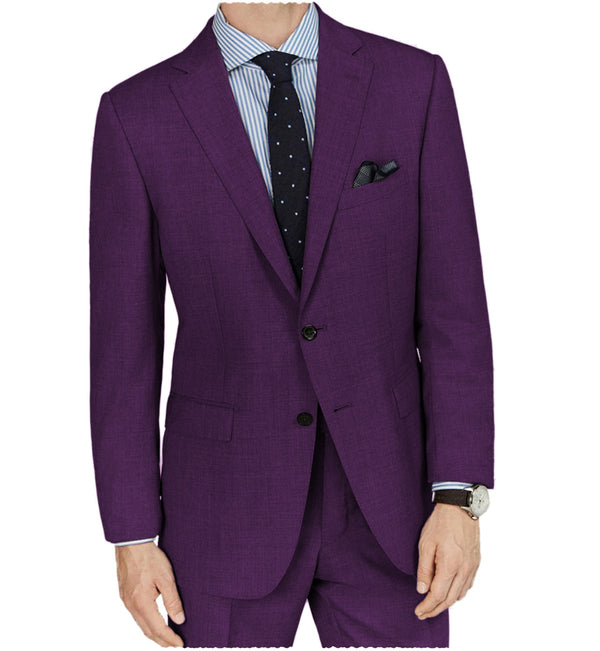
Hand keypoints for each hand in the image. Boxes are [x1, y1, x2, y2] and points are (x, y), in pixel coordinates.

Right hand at [116, 541, 184, 646]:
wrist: (131, 542)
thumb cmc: (149, 558)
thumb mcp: (166, 578)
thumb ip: (173, 601)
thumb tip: (179, 619)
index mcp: (142, 603)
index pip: (158, 629)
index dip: (170, 638)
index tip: (180, 644)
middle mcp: (131, 605)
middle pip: (147, 631)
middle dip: (161, 640)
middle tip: (175, 645)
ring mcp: (126, 600)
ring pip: (141, 624)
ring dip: (154, 632)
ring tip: (166, 636)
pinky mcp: (125, 594)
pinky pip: (136, 615)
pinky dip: (146, 622)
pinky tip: (153, 620)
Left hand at [414, 503, 480, 619]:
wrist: (460, 506)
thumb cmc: (441, 523)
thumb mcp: (425, 544)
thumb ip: (424, 569)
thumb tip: (422, 590)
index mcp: (450, 565)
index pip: (438, 595)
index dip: (427, 606)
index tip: (418, 612)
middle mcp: (464, 569)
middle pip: (450, 599)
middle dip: (436, 609)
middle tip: (424, 613)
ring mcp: (472, 566)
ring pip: (460, 594)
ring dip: (447, 603)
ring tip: (434, 605)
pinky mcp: (476, 562)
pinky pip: (468, 585)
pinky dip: (458, 593)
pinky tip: (450, 592)